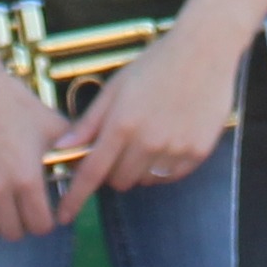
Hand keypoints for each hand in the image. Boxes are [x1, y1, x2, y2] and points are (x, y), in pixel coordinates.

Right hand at [0, 69, 76, 242]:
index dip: (44, 221)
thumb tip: (89, 172)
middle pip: (12, 232)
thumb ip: (72, 153)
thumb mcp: (51, 125)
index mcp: (27, 179)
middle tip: (16, 207)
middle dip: (18, 222)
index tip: (40, 211)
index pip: (40, 226)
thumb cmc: (12, 101)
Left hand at [59, 24, 243, 209]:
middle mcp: (148, 141)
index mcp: (122, 124)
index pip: (91, 172)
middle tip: (120, 147)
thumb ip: (89, 122)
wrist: (205, 51)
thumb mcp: (116, 88)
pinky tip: (168, 140)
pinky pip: (171, 176)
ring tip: (148, 137)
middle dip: (112, 171)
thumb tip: (62, 148)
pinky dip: (163, 168)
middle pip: (119, 181)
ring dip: (138, 169)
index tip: (64, 215)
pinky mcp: (197, 152)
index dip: (75, 197)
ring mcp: (175, 149)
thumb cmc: (155, 65)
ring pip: (145, 181)